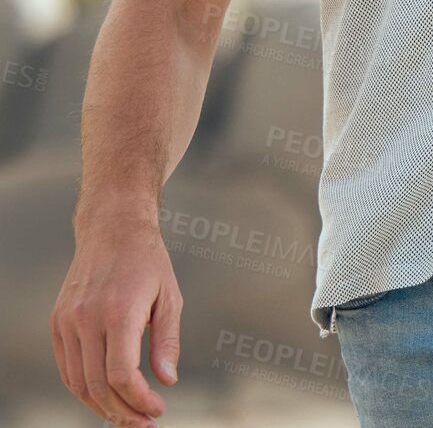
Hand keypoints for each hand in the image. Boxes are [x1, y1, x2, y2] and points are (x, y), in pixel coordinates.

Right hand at [52, 208, 182, 426]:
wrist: (112, 230)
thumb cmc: (148, 263)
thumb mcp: (170, 296)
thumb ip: (167, 341)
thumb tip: (167, 381)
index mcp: (118, 311)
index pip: (121, 374)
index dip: (139, 400)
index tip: (158, 410)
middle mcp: (86, 319)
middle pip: (97, 385)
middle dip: (122, 412)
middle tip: (145, 423)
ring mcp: (66, 322)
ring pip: (77, 382)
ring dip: (101, 406)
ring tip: (127, 416)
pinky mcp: (57, 323)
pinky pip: (67, 368)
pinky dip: (84, 389)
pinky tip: (106, 397)